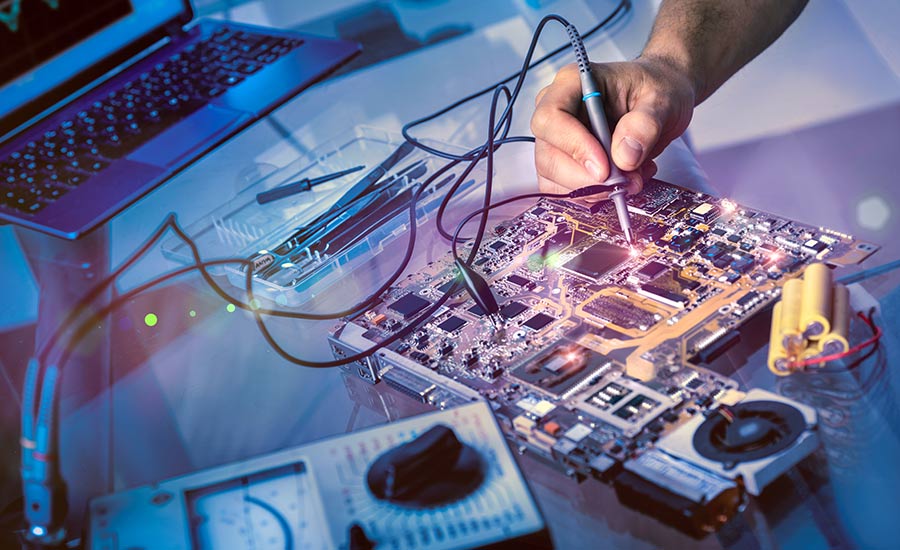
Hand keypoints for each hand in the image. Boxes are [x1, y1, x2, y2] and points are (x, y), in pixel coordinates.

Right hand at [531, 56, 695, 198]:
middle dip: (586, 178)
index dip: (574, 147)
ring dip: (592, 189)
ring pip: (553, 177)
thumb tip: (624, 156)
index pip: (551, 118)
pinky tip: (621, 181)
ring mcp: (558, 138)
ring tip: (632, 178)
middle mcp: (558, 110)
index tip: (604, 168)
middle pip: (548, 155)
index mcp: (572, 83)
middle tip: (625, 181)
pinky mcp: (565, 161)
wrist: (660, 99)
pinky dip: (592, 195)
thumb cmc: (655, 88)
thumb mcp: (662, 98)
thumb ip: (645, 124)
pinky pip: (563, 189)